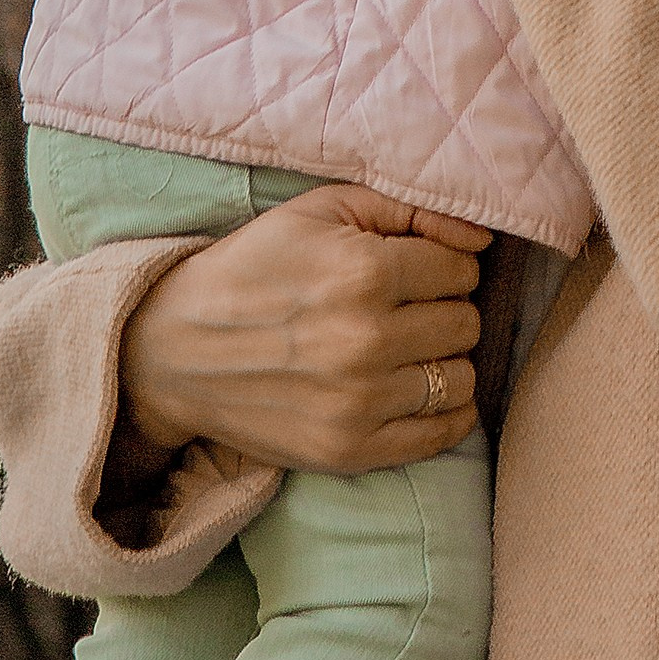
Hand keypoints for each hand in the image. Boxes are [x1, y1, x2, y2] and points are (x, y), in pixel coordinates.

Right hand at [115, 185, 488, 479]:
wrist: (177, 350)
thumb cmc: (257, 265)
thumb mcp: (324, 208)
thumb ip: (410, 209)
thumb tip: (481, 236)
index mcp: (364, 272)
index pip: (461, 270)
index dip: (446, 265)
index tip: (420, 269)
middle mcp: (367, 341)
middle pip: (465, 324)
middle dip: (446, 310)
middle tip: (411, 308)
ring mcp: (358, 403)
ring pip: (459, 378)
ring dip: (444, 360)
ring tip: (410, 348)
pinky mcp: (347, 451)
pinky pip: (440, 436)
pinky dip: (447, 414)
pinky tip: (421, 390)